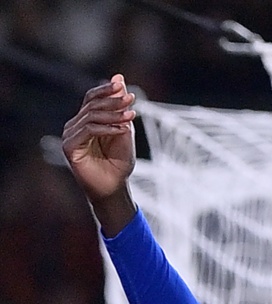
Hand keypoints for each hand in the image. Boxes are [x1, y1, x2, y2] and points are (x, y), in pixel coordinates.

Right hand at [61, 77, 138, 233]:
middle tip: (130, 99)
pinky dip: (107, 128)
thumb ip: (120, 108)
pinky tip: (122, 130)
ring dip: (113, 115)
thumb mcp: (124, 131)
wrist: (114, 187)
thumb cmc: (119, 162)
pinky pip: (88, 130)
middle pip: (91, 105)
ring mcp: (70, 135)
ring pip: (91, 116)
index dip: (106, 90)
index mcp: (86, 120)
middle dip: (112, 101)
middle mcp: (74, 125)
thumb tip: (118, 78)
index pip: (91, 98)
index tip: (123, 88)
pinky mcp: (70, 146)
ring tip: (131, 116)